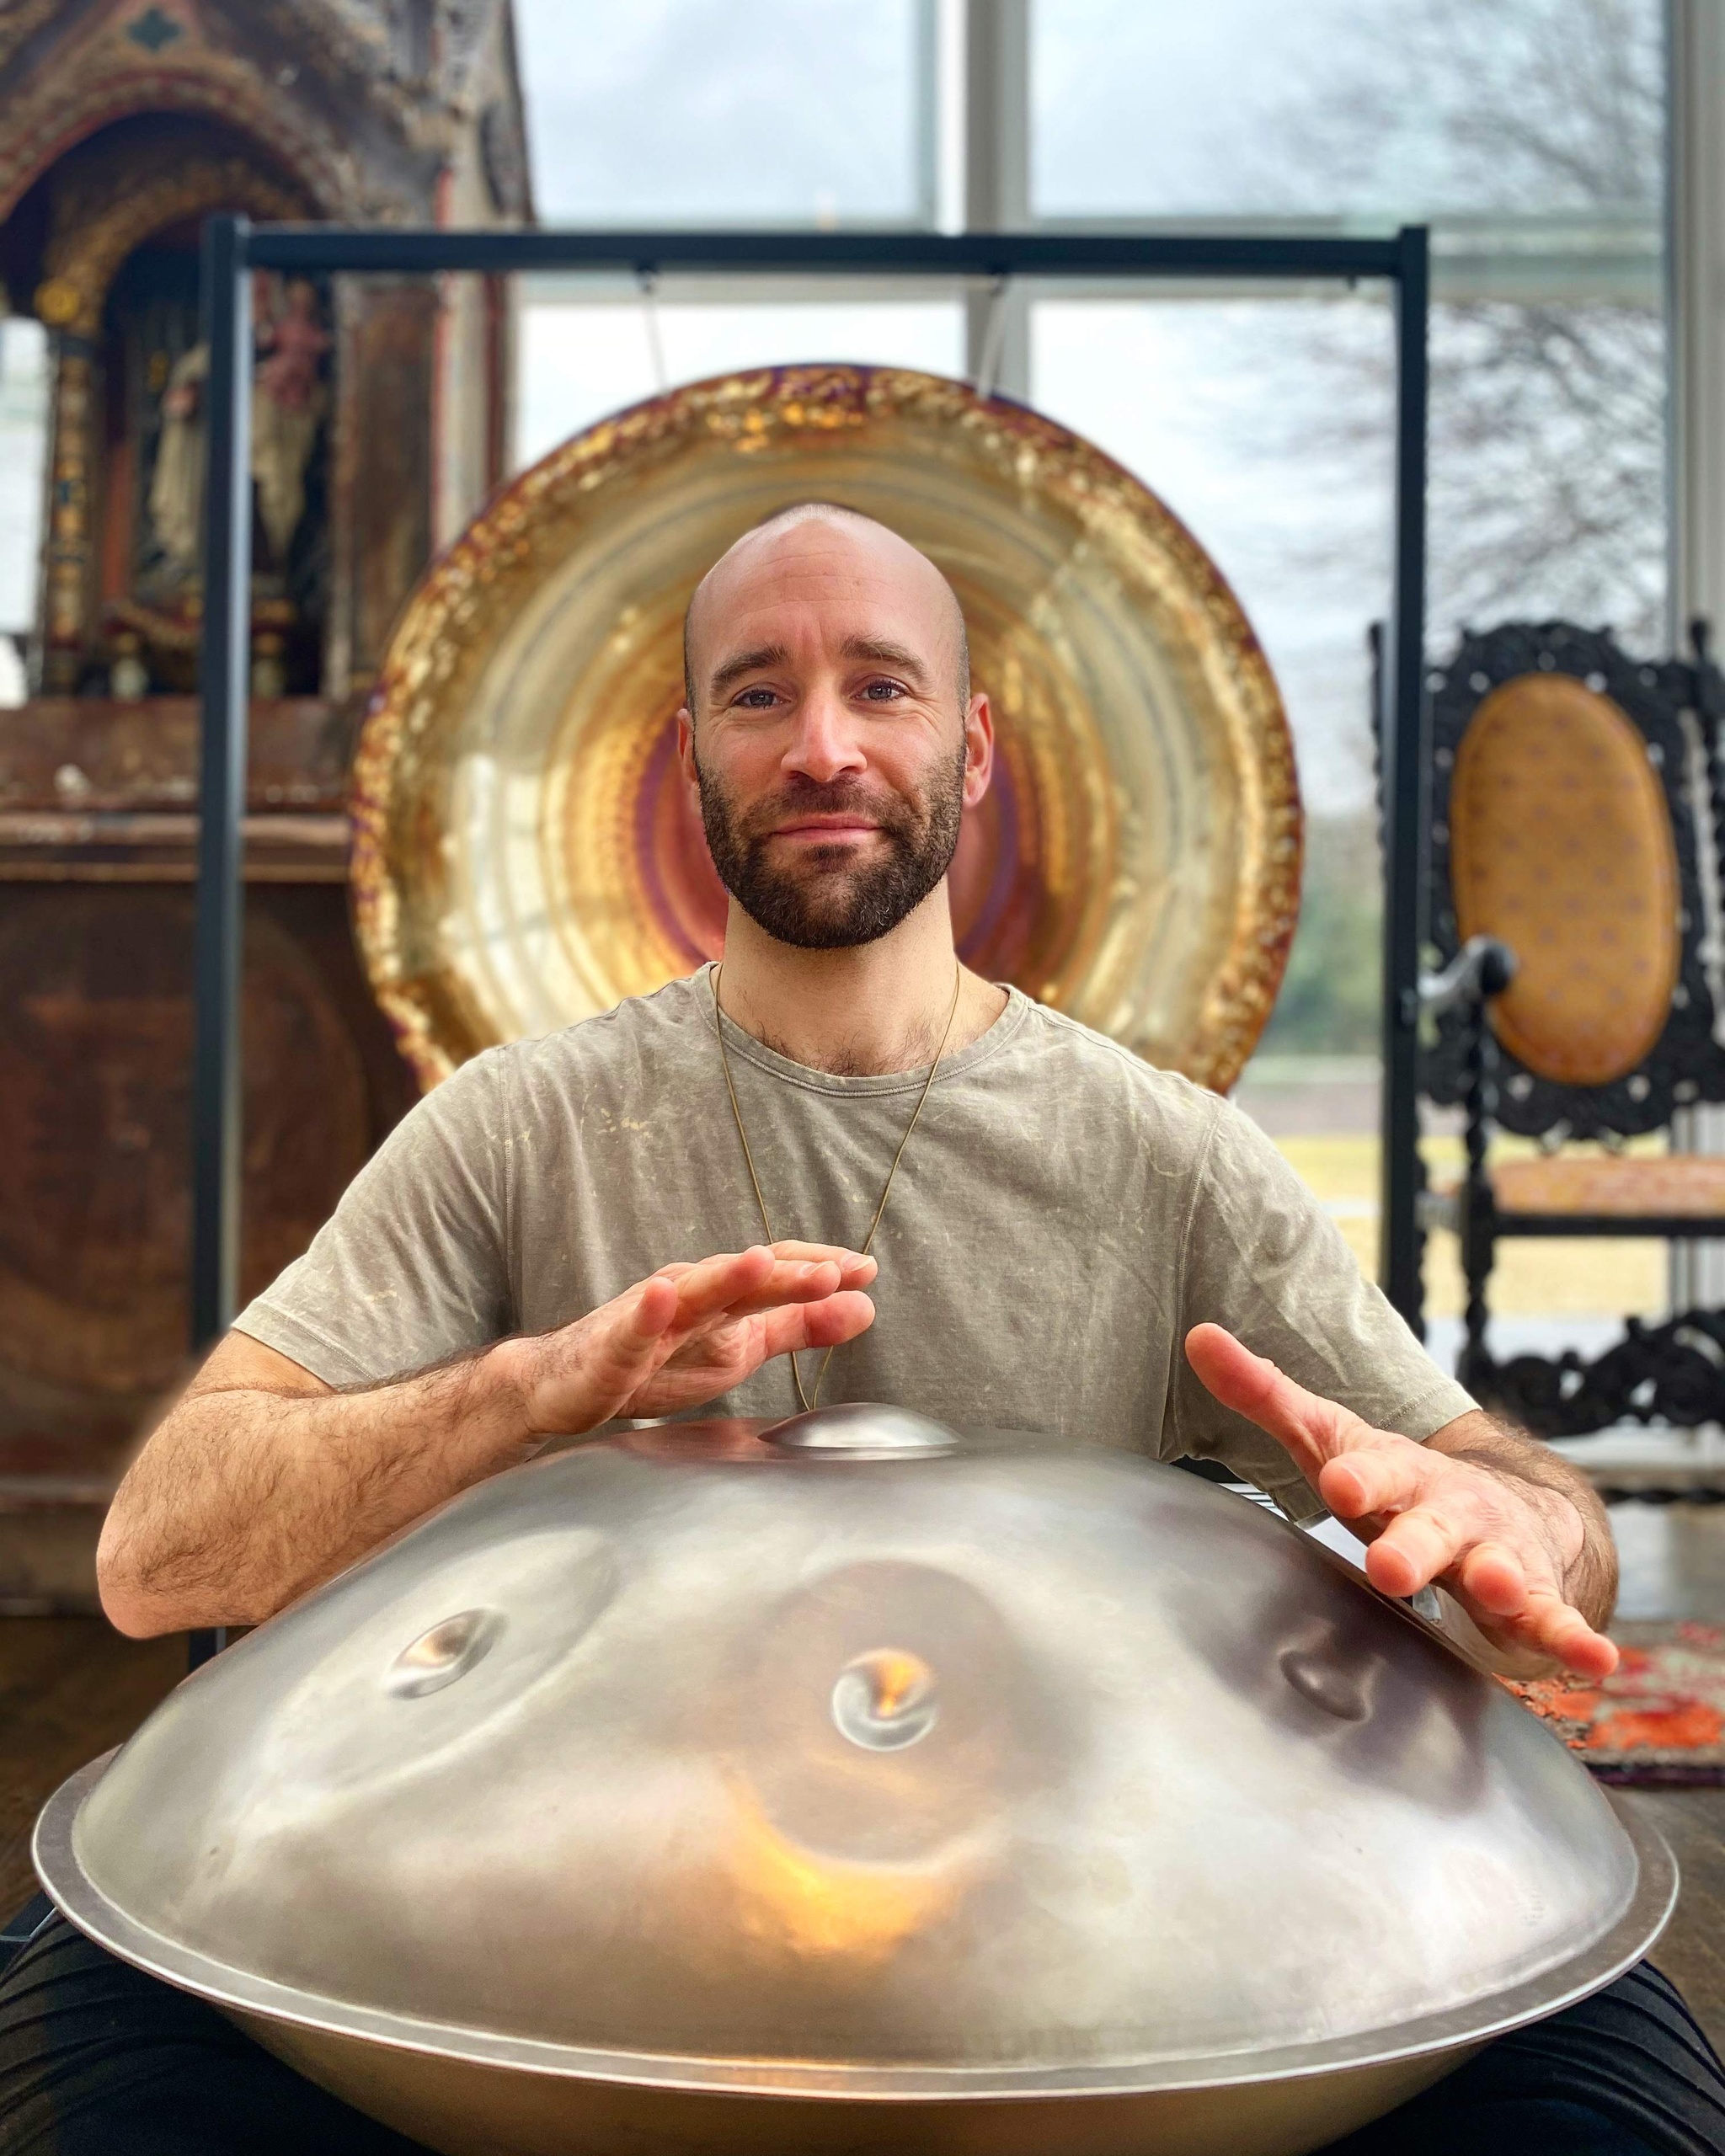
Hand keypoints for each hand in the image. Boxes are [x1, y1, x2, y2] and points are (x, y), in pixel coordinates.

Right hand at [504, 1243, 875, 1434]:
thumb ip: (798, 1327)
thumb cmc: (657, 1361)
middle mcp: (688, 1295)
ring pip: (692, 1294)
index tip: (866, 1270)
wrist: (566, 1384)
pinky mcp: (610, 1350)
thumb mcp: (740, 1346)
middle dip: (788, 1274)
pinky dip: (646, 1313)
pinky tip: (663, 1295)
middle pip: (743, 1279)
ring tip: (761, 1262)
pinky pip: (629, 1331)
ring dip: (726, 1276)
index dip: (817, 1269)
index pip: (776, 1274)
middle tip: (835, 1272)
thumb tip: (865, 1305)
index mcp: (723, 1296)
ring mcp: (648, 1319)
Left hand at [1185, 1323, 1616, 1679]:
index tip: (1338, 1483)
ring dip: (1500, 1580)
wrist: (1499, 1504)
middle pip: (1432, 1525)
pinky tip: (1597, 1658)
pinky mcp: (1533, 1599)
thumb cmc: (1390, 1479)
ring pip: (1499, 1569)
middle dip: (1413, 1543)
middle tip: (1390, 1564)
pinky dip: (1575, 1637)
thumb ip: (1265, 1394)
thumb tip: (1197, 1336)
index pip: (1374, 1469)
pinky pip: (1555, 1620)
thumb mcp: (1329, 1438)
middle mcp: (1450, 1509)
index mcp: (1397, 1471)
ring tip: (1498, 1588)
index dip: (1358, 1476)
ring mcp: (1496, 1553)